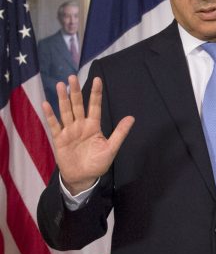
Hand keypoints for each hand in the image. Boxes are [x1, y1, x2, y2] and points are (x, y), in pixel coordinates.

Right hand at [42, 75, 133, 194]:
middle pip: (77, 105)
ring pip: (65, 111)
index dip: (96, 93)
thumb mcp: (111, 148)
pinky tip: (46, 104)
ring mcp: (69, 131)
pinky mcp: (59, 139)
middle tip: (72, 76)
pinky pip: (54, 125)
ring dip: (62, 99)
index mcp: (94, 126)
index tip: (98, 79)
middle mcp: (81, 125)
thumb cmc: (98, 163)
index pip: (95, 106)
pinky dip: (50, 115)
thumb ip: (120, 133)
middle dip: (75, 91)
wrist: (83, 177)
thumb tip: (131, 117)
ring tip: (60, 85)